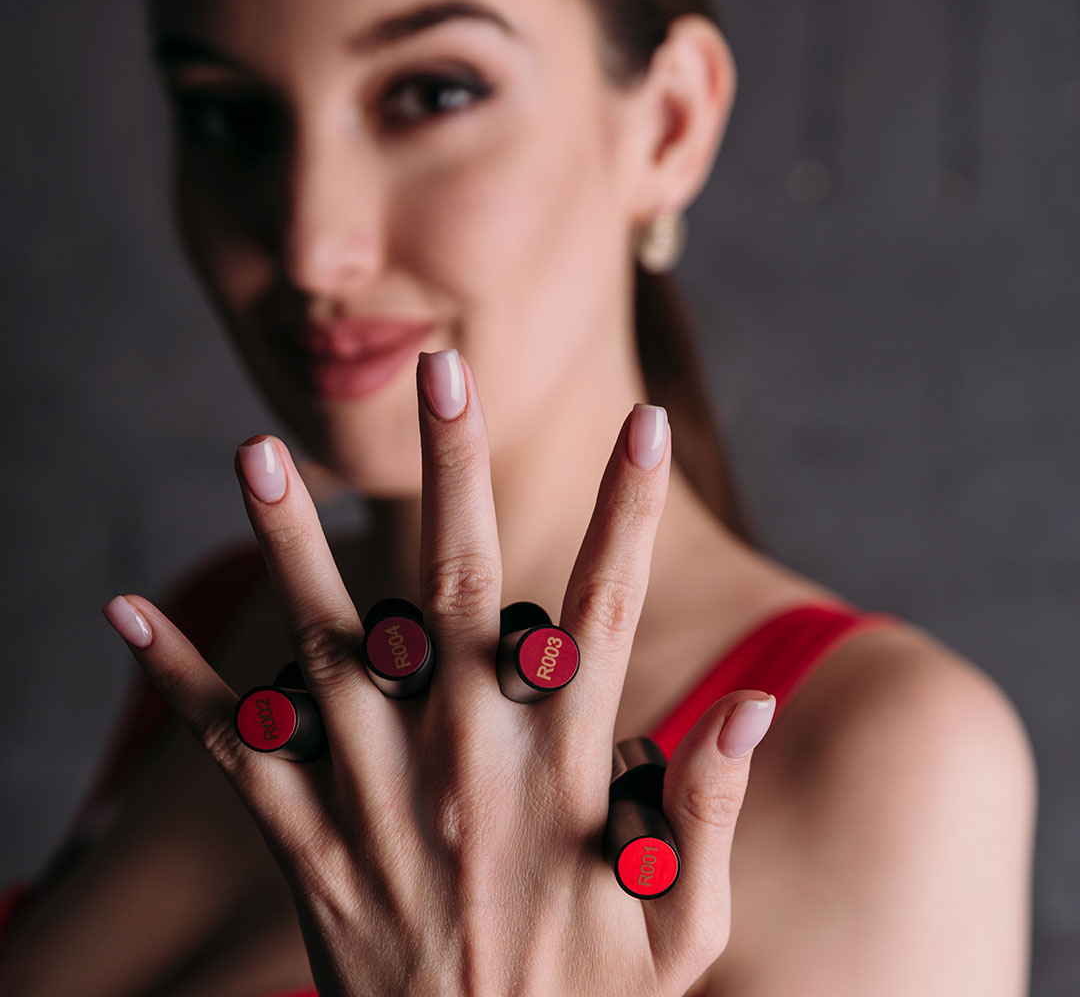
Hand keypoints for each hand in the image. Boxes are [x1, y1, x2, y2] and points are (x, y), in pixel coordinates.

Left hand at [101, 349, 774, 996]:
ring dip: (292, 543)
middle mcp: (467, 762)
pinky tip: (124, 609)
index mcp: (566, 772)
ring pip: (331, 646)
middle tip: (441, 368)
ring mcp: (379, 800)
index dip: (631, 510)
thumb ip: (711, 810)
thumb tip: (750, 705)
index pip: (610, 610)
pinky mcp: (310, 845)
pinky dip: (185, 677)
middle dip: (455, 469)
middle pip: (465, 586)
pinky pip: (239, 753)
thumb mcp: (684, 929)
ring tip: (257, 447)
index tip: (645, 422)